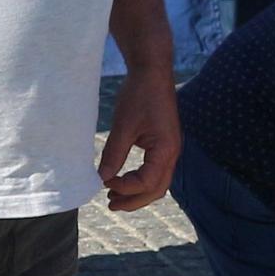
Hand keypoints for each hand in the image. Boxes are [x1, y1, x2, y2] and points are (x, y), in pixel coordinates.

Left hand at [99, 62, 179, 211]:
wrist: (152, 72)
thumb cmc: (139, 94)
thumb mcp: (123, 125)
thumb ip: (114, 154)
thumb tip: (101, 178)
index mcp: (166, 149)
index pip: (146, 182)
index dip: (125, 187)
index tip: (104, 182)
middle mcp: (172, 153)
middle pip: (157, 189)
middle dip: (133, 200)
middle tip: (110, 204)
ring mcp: (170, 149)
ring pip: (158, 183)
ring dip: (137, 192)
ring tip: (114, 194)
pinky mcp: (164, 145)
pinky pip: (155, 171)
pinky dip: (140, 180)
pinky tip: (123, 179)